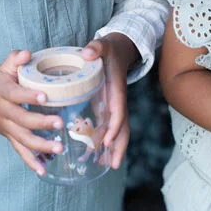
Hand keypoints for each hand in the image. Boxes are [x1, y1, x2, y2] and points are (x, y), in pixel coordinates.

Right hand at [0, 50, 65, 175]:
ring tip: (60, 147)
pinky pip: (20, 151)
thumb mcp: (3, 66)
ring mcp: (6, 127)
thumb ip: (15, 58)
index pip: (15, 94)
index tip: (44, 96)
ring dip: (41, 145)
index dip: (28, 95)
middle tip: (60, 122)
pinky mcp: (9, 137)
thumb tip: (27, 53)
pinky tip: (43, 170)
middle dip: (41, 122)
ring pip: (23, 139)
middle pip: (22, 119)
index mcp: (3, 92)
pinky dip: (30, 161)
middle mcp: (3, 112)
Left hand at [81, 33, 137, 168]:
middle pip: (123, 127)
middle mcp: (117, 101)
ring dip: (113, 148)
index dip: (115, 126)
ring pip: (117, 130)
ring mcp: (113, 105)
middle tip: (114, 165)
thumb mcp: (103, 45)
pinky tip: (95, 153)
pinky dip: (104, 141)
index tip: (109, 141)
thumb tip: (87, 52)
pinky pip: (107, 126)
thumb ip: (96, 47)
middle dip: (120, 146)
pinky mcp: (106, 106)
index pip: (119, 111)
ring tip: (104, 165)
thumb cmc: (109, 48)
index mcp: (116, 90)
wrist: (119, 48)